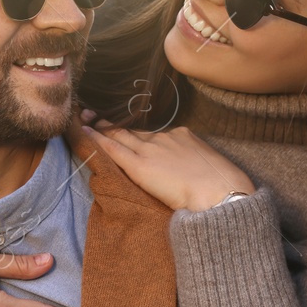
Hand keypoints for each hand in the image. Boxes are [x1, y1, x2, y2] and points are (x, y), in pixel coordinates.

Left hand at [80, 110, 253, 211]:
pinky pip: (113, 149)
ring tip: (84, 119)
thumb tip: (190, 172)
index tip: (124, 128)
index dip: (135, 131)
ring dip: (100, 127)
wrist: (221, 192)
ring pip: (120, 135)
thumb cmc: (222, 186)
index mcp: (182, 136)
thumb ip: (193, 164)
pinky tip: (85, 132)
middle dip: (112, 123)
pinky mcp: (140, 165)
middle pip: (133, 130)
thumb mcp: (210, 166)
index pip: (152, 134)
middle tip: (93, 114)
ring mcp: (151, 150)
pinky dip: (97, 140)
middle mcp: (164, 138)